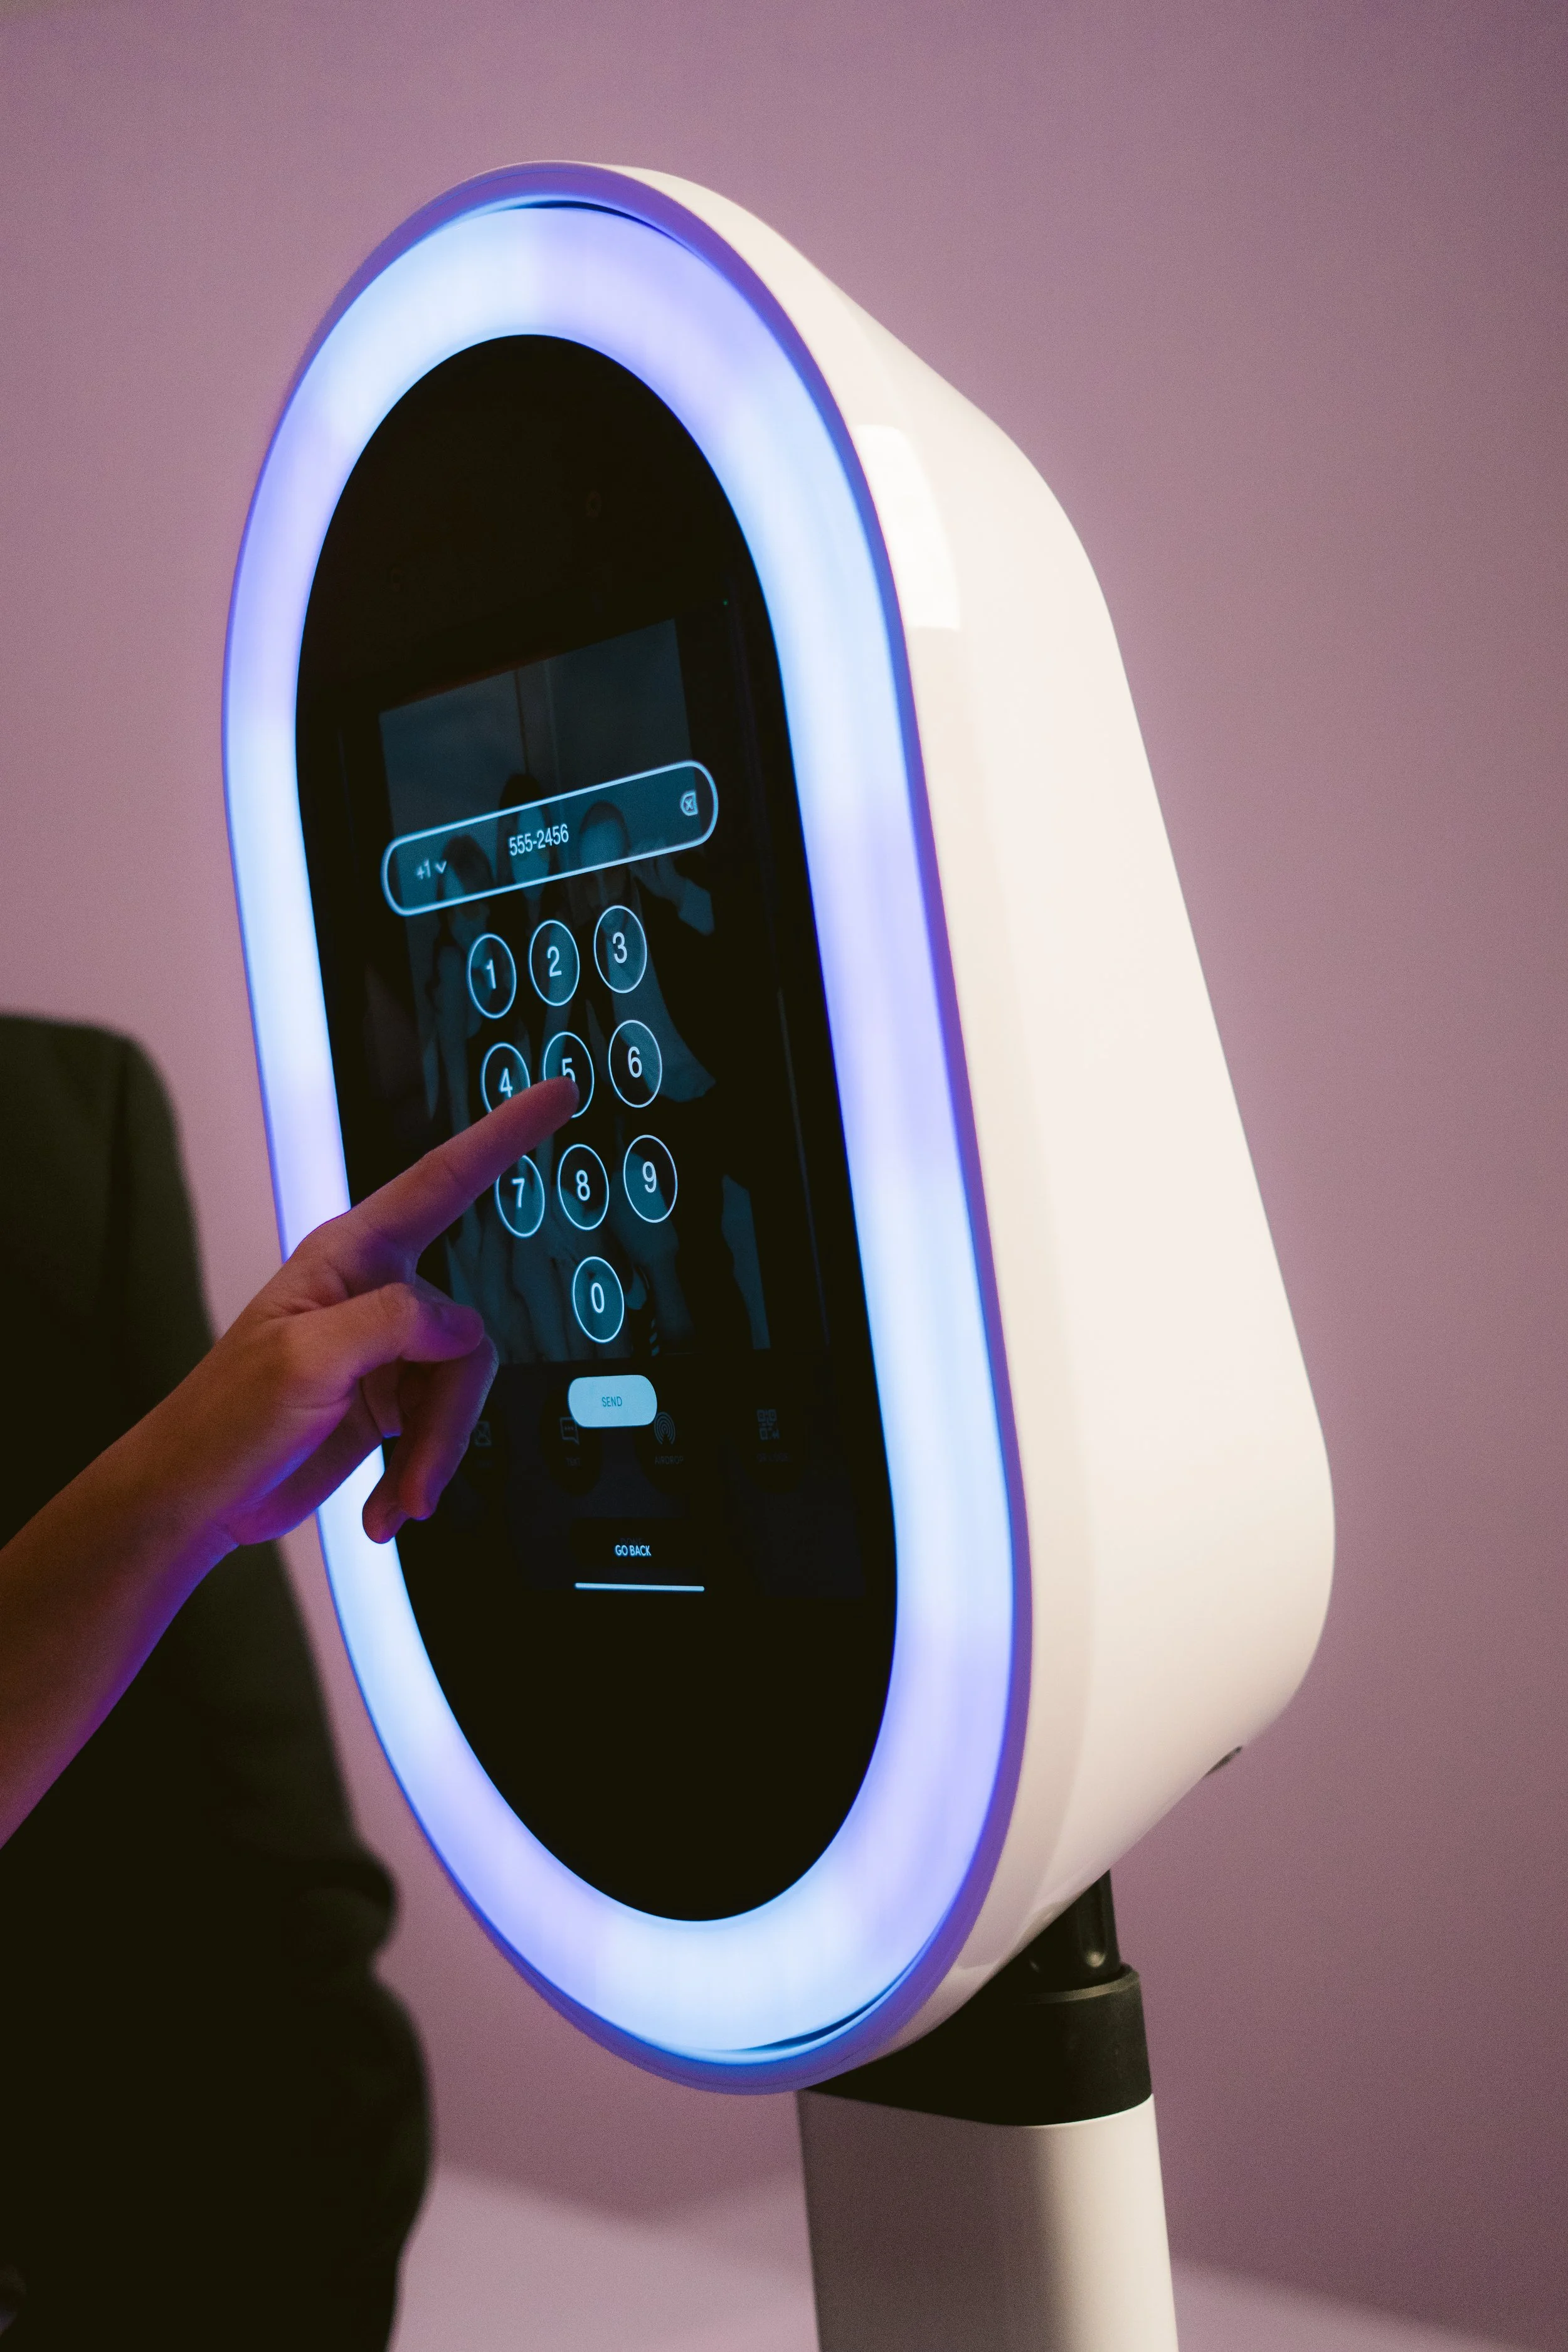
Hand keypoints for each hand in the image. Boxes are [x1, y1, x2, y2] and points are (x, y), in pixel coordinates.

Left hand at [0, 1076, 574, 1846]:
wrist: (197, 1502)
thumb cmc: (224, 1423)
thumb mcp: (305, 1361)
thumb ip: (393, 1322)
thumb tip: (460, 1325)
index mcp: (351, 1258)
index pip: (445, 1180)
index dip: (505, 1134)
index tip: (556, 1092)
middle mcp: (377, 1295)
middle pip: (468, 1333)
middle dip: (452, 1415)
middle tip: (416, 1471)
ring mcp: (387, 1352)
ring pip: (463, 1389)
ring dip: (435, 1455)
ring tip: (397, 1500)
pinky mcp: (392, 1402)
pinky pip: (445, 1427)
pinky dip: (422, 1473)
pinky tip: (389, 1506)